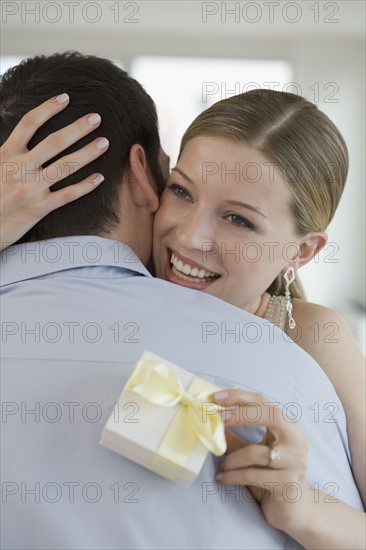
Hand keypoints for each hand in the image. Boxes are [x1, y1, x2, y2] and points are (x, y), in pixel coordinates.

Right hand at [0, 94, 108, 249]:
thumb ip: (7, 151)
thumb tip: (22, 134)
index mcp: (6, 154)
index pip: (29, 124)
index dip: (47, 109)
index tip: (65, 97)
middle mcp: (19, 168)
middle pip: (53, 142)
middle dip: (77, 128)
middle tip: (96, 118)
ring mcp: (29, 188)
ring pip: (64, 166)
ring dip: (86, 153)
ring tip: (104, 143)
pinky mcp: (37, 208)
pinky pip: (66, 195)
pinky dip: (84, 186)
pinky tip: (99, 178)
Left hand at [213, 389, 310, 533]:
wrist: (295, 510)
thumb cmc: (271, 475)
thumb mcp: (254, 452)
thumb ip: (237, 437)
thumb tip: (212, 420)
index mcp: (289, 426)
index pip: (265, 402)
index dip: (241, 397)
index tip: (217, 397)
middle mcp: (297, 440)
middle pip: (272, 415)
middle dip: (241, 414)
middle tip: (218, 418)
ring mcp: (296, 462)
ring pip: (256, 452)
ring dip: (233, 458)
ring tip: (222, 464)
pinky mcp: (288, 483)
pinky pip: (253, 475)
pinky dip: (233, 476)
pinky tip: (222, 478)